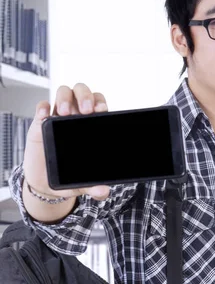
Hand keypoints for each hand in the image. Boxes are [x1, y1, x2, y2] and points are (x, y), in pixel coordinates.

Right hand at [23, 83, 110, 200]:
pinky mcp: (40, 123)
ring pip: (64, 93)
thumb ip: (93, 187)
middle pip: (82, 92)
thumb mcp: (81, 183)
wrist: (44, 182)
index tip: (101, 111)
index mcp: (91, 126)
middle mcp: (75, 117)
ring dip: (65, 98)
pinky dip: (43, 107)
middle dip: (85, 96)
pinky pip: (42, 106)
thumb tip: (104, 191)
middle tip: (85, 110)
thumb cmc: (67, 175)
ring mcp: (57, 117)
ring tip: (65, 112)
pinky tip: (45, 114)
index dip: (101, 103)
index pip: (99, 104)